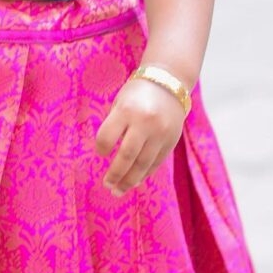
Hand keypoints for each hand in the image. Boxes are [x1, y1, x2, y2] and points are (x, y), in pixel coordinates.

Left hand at [95, 73, 185, 196]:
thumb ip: (114, 125)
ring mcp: (161, 133)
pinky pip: (156, 162)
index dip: (100, 149)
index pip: (107, 137)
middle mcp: (145, 123)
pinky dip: (144, 173)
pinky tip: (135, 181)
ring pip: (143, 164)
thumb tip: (106, 153)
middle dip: (115, 174)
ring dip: (130, 180)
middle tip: (107, 185)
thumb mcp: (120, 102)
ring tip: (118, 190)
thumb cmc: (137, 93)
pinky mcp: (172, 141)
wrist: (169, 82)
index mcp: (127, 110)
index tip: (100, 153)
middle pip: (127, 156)